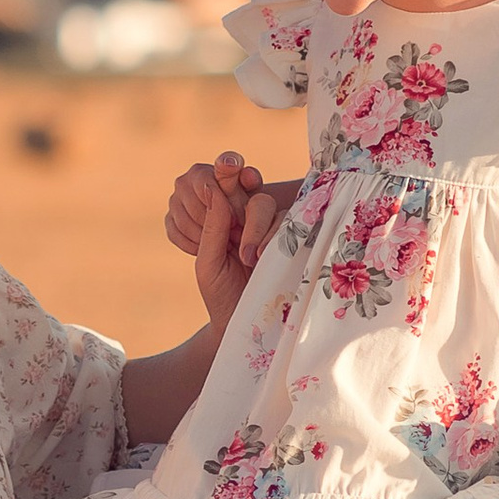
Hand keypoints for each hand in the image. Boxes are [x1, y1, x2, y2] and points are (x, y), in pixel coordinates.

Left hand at [166, 150, 288, 331]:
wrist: (243, 324)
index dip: (226, 177)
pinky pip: (287, 223)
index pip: (224, 188)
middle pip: (246, 193)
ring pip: (266, 206)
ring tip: (248, 259)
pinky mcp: (290, 240)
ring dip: (256, 228)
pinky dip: (273, 237)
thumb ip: (212, 227)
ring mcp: (268, 229)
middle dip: (240, 212)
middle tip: (235, 239)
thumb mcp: (208, 262)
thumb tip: (213, 188)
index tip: (223, 174)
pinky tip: (262, 257)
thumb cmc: (221, 294)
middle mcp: (246, 220)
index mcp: (222, 221)